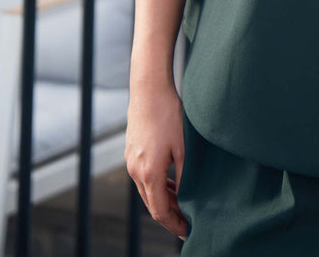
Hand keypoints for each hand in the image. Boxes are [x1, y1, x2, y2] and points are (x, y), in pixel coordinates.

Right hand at [125, 79, 188, 239]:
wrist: (149, 89)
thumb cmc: (169, 115)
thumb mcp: (183, 148)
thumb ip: (184, 177)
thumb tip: (187, 199)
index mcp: (149, 173)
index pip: (160, 211)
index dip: (174, 223)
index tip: (187, 230)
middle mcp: (135, 171)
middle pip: (151, 204)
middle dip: (169, 214)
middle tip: (188, 219)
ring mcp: (130, 161)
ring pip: (147, 191)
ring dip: (163, 199)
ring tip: (182, 203)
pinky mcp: (131, 152)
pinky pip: (143, 177)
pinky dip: (156, 185)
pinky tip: (170, 183)